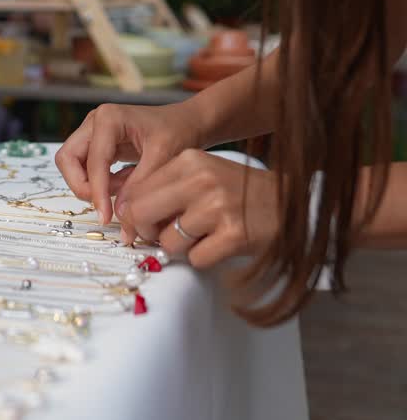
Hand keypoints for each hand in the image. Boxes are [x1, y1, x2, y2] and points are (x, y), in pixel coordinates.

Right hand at [55, 101, 205, 225]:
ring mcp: (94, 132)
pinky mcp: (99, 144)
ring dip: (93, 185)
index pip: (92, 161)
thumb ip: (139, 186)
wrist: (187, 123)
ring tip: (123, 189)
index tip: (104, 216)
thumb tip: (121, 215)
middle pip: (68, 159)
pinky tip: (125, 184)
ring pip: (73, 165)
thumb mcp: (163, 158)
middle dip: (83, 186)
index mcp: (109, 118)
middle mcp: (95, 122)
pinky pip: (87, 168)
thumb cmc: (178, 131)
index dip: (96, 192)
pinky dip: (101, 182)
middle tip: (104, 206)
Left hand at [115, 149, 279, 267]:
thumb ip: (167, 187)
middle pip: (142, 215)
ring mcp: (217, 208)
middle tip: (162, 236)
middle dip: (147, 233)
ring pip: (169, 242)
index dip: (132, 214)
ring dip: (181, 248)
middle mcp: (201, 179)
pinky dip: (204, 258)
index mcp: (189, 160)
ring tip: (203, 236)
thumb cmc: (240, 191)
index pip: (137, 191)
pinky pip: (196, 260)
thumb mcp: (203, 174)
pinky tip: (221, 244)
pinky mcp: (233, 235)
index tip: (141, 225)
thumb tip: (125, 213)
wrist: (293, 202)